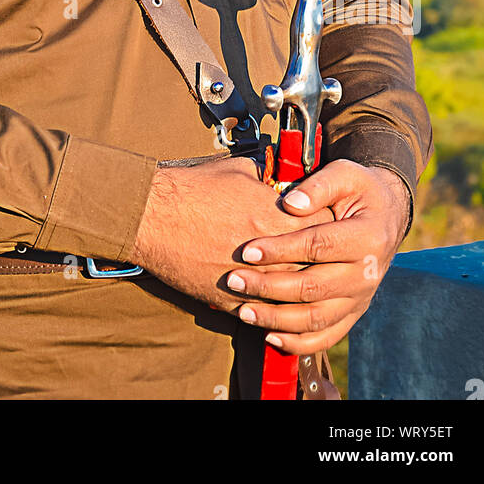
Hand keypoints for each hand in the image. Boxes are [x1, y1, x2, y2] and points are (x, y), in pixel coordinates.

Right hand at [130, 154, 334, 310]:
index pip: (323, 227)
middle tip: (325, 259)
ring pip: (293, 296)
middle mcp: (269, 252)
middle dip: (322, 262)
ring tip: (304, 285)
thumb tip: (278, 183)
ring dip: (300, 291)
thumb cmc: (192, 189)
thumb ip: (266, 180)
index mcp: (274, 216)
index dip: (330, 226)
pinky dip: (272, 310)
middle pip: (315, 266)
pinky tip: (275, 304)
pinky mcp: (230, 299)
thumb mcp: (237, 170)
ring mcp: (251, 280)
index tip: (330, 225)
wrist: (153, 216)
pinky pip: (263, 312)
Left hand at [224, 160, 410, 354]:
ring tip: (243, 311)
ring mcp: (361, 298)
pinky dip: (298, 343)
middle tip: (233, 280)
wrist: (387, 213)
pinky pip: (327, 336)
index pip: (318, 247)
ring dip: (277, 319)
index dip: (281, 250)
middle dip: (269, 287)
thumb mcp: (345, 174)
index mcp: (367, 237)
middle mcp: (367, 274)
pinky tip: (269, 336)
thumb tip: (289, 204)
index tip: (247, 250)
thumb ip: (318, 187)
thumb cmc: (358, 189)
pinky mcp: (353, 312)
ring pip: (317, 319)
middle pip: (313, 287)